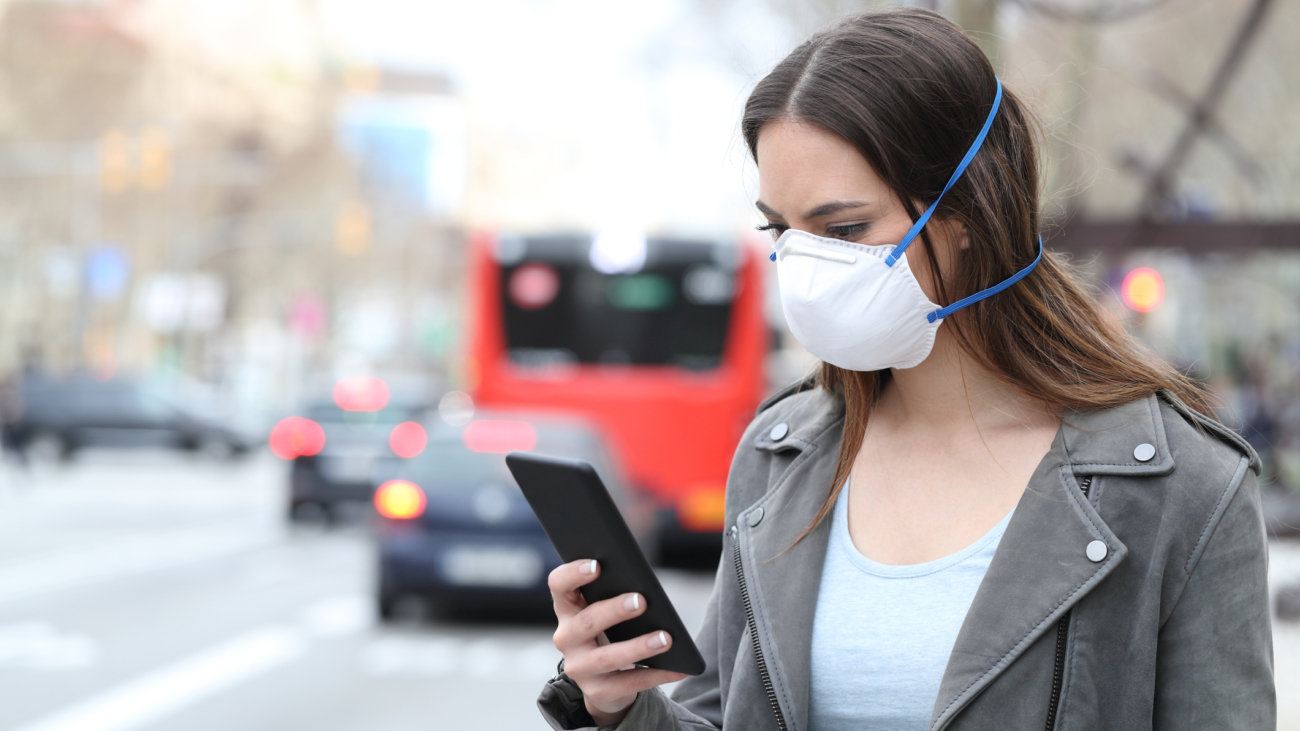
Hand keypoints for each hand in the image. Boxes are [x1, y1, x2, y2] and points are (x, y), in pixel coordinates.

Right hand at [549, 559, 688, 725]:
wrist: (604, 680)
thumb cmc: (609, 632)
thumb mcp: (605, 611)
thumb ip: (614, 594)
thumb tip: (646, 589)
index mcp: (567, 608)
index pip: (558, 585)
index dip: (573, 573)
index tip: (597, 565)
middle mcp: (566, 637)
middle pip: (587, 621)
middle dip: (614, 610)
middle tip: (642, 601)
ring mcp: (579, 667)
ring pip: (607, 657)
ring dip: (638, 647)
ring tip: (666, 638)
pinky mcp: (597, 691)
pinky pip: (629, 683)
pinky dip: (657, 674)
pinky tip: (678, 668)